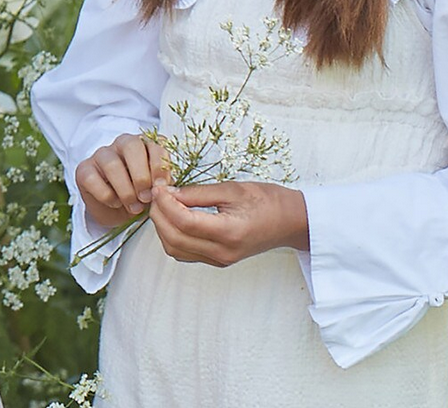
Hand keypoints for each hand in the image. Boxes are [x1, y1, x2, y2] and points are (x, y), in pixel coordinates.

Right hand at [75, 133, 169, 228]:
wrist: (118, 211)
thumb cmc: (141, 195)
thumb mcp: (156, 189)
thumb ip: (162, 184)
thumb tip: (165, 188)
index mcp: (145, 144)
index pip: (155, 142)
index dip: (160, 166)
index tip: (162, 188)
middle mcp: (123, 143)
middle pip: (132, 146)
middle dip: (142, 176)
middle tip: (146, 198)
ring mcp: (102, 154)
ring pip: (112, 163)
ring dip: (126, 190)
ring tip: (134, 207)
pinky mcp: (84, 169)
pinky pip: (93, 179)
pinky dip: (107, 196)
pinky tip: (115, 203)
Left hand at [148, 181, 309, 265]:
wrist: (289, 221)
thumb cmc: (266, 200)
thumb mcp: (232, 189)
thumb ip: (198, 193)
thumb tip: (168, 192)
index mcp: (229, 232)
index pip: (185, 223)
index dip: (166, 204)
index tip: (159, 187)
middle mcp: (222, 252)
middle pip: (175, 239)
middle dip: (159, 215)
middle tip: (157, 193)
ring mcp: (219, 260)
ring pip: (175, 250)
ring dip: (162, 227)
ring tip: (164, 203)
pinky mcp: (217, 261)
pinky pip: (184, 253)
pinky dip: (172, 236)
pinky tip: (174, 217)